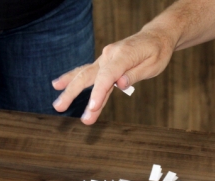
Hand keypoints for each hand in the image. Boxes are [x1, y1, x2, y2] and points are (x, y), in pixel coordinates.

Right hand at [52, 27, 176, 123]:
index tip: (91, 108)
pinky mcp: (104, 63)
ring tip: (57, 104)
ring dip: (69, 90)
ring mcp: (105, 58)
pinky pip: (88, 73)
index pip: (107, 76)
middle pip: (88, 75)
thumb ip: (134, 74)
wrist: (155, 37)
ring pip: (84, 74)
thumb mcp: (153, 65)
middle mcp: (110, 55)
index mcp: (123, 55)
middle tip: (59, 108)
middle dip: (73, 93)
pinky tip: (59, 85)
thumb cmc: (157, 52)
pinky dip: (73, 79)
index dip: (98, 93)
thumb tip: (119, 84)